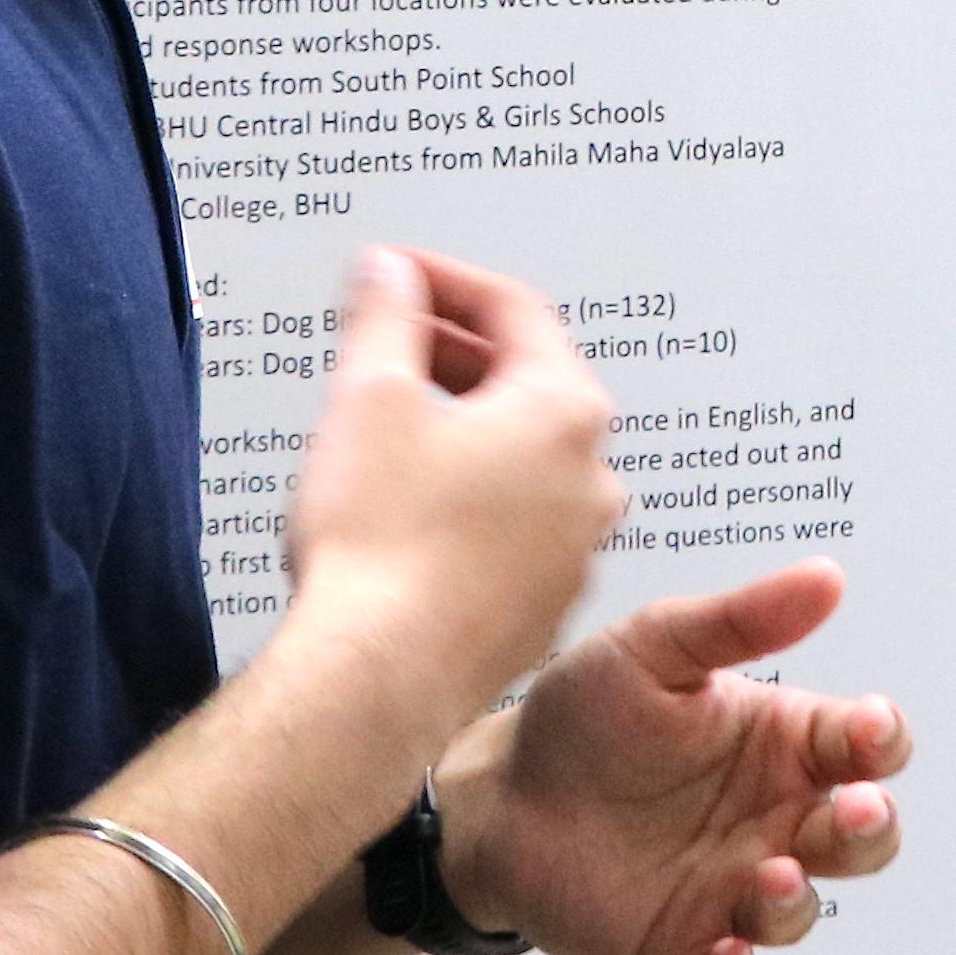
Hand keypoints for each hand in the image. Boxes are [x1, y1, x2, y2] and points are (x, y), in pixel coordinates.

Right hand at [269, 249, 622, 752]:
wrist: (377, 678)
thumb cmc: (382, 549)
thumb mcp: (367, 396)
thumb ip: (385, 314)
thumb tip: (390, 275)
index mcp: (564, 412)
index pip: (513, 308)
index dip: (442, 280)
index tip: (394, 277)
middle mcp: (588, 480)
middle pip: (522, 383)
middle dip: (448, 354)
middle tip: (384, 345)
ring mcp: (571, 550)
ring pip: (517, 460)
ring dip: (457, 431)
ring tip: (385, 430)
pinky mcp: (539, 606)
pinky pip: (509, 528)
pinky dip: (464, 501)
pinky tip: (404, 511)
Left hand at [436, 561, 905, 954]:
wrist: (495, 795)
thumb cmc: (581, 715)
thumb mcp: (655, 648)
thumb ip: (739, 621)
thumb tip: (827, 576)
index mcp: (782, 743)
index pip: (866, 745)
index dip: (882, 740)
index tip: (867, 732)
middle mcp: (773, 820)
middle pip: (862, 837)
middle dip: (871, 830)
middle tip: (852, 813)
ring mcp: (733, 890)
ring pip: (802, 912)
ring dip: (798, 901)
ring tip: (768, 877)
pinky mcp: (684, 950)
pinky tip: (721, 954)